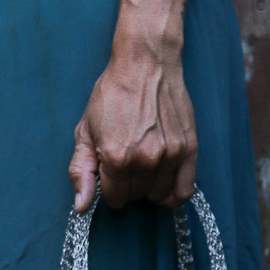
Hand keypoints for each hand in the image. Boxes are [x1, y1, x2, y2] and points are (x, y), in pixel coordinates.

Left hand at [68, 48, 197, 212]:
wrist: (146, 63)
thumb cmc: (113, 94)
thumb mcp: (85, 131)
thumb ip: (81, 171)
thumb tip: (81, 207)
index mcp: (117, 158)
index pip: (115, 199)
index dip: (110, 188)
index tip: (111, 173)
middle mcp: (145, 161)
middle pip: (137, 197)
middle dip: (129, 186)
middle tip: (128, 164)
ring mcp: (170, 156)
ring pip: (159, 195)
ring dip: (150, 188)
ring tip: (145, 168)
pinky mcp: (188, 150)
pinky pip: (185, 190)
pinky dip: (174, 194)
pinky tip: (165, 184)